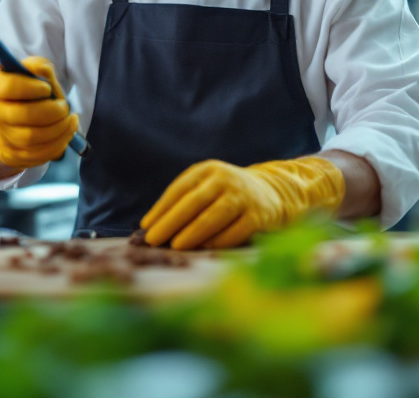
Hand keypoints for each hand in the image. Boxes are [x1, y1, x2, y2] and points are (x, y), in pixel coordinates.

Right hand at [0, 57, 78, 168]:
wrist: (14, 118)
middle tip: (64, 106)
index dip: (33, 87)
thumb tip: (42, 69)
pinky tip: (67, 131)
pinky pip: (39, 154)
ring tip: (70, 118)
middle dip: (52, 111)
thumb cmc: (28, 91)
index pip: (10, 87)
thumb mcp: (31, 74)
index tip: (47, 88)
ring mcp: (3, 137)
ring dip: (59, 128)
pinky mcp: (14, 155)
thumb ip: (38, 66)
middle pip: (24, 115)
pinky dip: (59, 142)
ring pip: (32, 138)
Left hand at [140, 157, 345, 249]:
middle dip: (171, 222)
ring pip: (214, 216)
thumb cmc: (228, 195)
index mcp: (209, 170)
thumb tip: (151, 226)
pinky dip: (218, 241)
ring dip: (193, 232)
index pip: (180, 189)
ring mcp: (244, 197)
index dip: (162, 208)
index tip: (146, 227)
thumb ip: (183, 202)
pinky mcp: (259, 216)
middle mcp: (226, 179)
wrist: (273, 192)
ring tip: (175, 246)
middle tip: (153, 239)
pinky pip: (235, 231)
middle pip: (194, 202)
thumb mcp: (207, 188)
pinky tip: (203, 248)